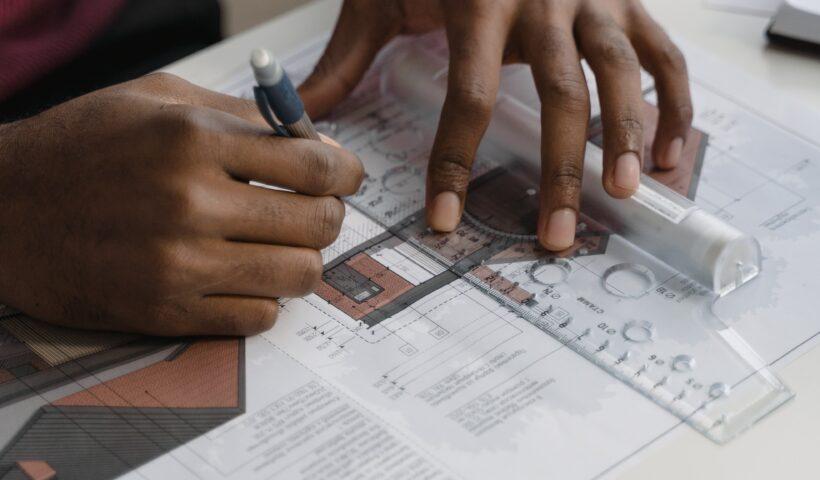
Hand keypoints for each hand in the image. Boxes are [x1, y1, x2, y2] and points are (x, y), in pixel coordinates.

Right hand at [0, 73, 362, 335]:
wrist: (0, 209)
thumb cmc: (82, 144)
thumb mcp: (157, 99)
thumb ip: (243, 115)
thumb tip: (317, 143)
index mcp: (194, 139)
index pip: (316, 166)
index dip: (346, 173)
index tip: (346, 178)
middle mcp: (191, 202)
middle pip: (318, 224)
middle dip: (330, 217)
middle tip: (314, 212)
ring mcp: (179, 264)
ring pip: (299, 276)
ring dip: (302, 261)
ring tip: (280, 247)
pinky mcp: (165, 312)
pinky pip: (259, 318)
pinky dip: (266, 299)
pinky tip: (245, 278)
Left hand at [299, 0, 691, 249]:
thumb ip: (349, 53)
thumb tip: (304, 111)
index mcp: (478, 2)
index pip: (468, 97)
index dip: (455, 163)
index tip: (445, 219)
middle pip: (561, 96)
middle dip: (560, 172)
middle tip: (555, 236)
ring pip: (619, 73)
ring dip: (629, 136)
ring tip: (626, 193)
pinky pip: (663, 53)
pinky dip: (674, 103)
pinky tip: (671, 154)